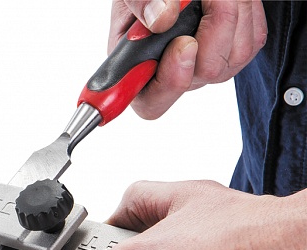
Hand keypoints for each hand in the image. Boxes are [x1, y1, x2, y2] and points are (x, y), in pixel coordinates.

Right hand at [109, 0, 267, 118]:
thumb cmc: (147, 0)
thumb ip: (139, 5)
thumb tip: (161, 19)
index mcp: (137, 71)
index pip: (153, 100)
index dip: (171, 80)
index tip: (183, 44)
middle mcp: (173, 75)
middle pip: (205, 72)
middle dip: (215, 26)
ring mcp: (204, 68)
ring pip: (235, 56)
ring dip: (233, 14)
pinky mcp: (232, 54)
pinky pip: (252, 42)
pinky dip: (247, 13)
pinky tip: (230, 1)